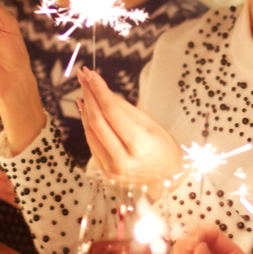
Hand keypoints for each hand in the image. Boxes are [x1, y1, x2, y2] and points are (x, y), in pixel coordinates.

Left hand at [75, 66, 184, 186]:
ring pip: (90, 132)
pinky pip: (92, 143)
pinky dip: (88, 124)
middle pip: (97, 122)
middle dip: (88, 95)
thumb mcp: (150, 124)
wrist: (168, 179)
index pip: (112, 113)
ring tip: (84, 89)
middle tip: (83, 76)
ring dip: (85, 108)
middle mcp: (123, 161)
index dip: (99, 91)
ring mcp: (111, 170)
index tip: (91, 74)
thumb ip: (124, 109)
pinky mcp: (105, 172)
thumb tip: (103, 92)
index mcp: (139, 146)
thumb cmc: (163, 149)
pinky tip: (87, 110)